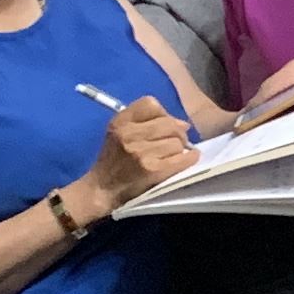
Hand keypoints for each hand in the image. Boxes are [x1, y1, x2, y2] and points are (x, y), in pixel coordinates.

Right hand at [74, 97, 197, 218]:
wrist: (103, 189)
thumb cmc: (114, 160)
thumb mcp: (119, 133)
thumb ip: (146, 122)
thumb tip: (183, 124)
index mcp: (120, 123)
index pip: (150, 104)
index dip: (163, 113)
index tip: (165, 124)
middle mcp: (129, 135)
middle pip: (169, 124)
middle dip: (178, 133)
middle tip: (176, 141)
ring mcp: (141, 153)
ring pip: (177, 142)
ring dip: (179, 149)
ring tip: (171, 155)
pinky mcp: (153, 170)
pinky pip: (182, 158)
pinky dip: (189, 158)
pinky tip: (188, 158)